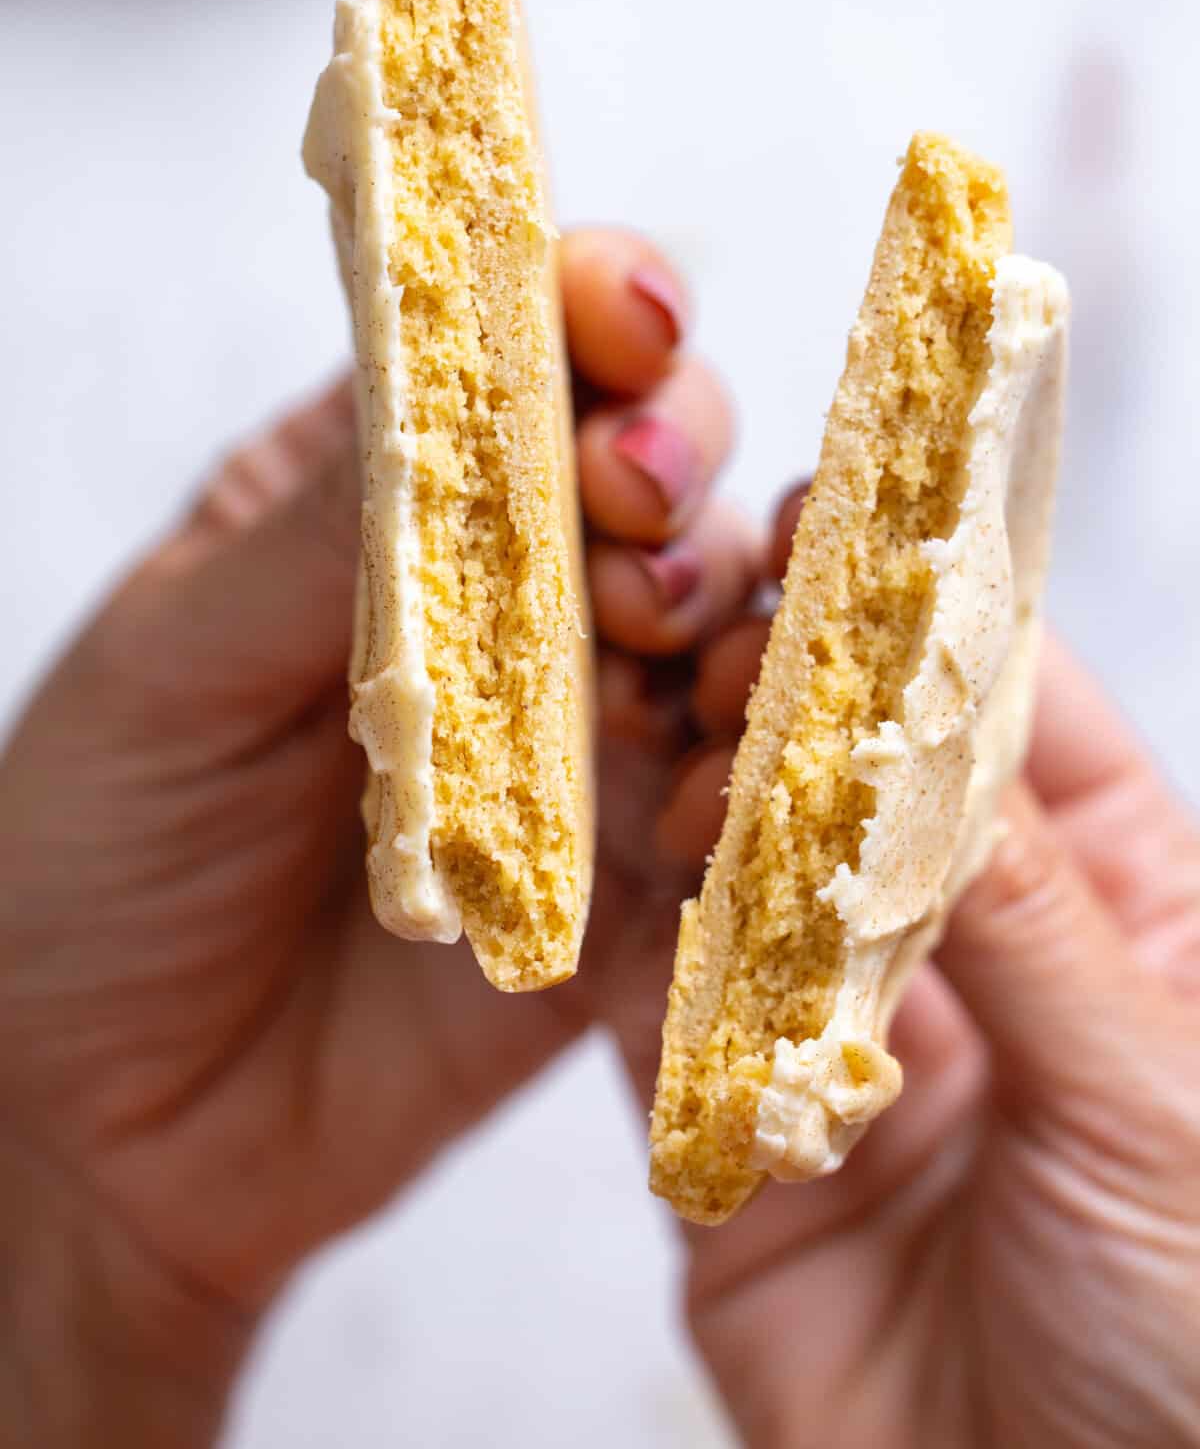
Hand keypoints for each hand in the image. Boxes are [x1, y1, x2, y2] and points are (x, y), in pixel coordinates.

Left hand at [0, 229, 754, 1444]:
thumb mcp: (174, 664)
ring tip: (673, 651)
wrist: (98, 1125)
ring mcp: (575, 732)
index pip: (514, 360)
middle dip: (673, 456)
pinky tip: (689, 797)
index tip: (622, 324)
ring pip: (726, 621)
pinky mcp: (624, 875)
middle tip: (630, 505)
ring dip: (732, 608)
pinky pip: (731, 806)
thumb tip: (479, 396)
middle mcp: (500, 597)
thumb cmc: (91, 862)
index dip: (592, 310)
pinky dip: (744, 782)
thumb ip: (339, 539)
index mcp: (374, 499)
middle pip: (658, 465)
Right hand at [613, 483, 1199, 1448]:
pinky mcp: (728, 1121)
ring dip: (698, 799)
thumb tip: (924, 740)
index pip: (1018, 718)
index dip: (934, 616)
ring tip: (671, 768)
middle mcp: (974, 947)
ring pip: (746, 863)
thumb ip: (1029, 922)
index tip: (846, 521)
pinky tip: (594, 856)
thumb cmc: (1192, 1357)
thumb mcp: (1157, 1114)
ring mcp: (839, 1027)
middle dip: (791, 698)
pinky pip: (656, 1003)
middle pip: (863, 770)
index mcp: (1122, 910)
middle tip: (727, 655)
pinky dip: (618, 928)